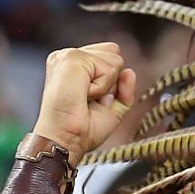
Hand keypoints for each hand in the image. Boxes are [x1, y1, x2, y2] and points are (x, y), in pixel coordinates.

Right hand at [32, 43, 137, 162]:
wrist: (65, 140)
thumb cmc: (81, 131)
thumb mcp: (112, 109)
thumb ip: (124, 89)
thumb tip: (129, 71)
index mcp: (74, 65)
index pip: (110, 55)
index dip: (110, 82)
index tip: (90, 101)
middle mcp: (69, 57)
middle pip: (114, 52)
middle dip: (110, 82)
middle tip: (88, 100)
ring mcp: (69, 56)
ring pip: (114, 60)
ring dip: (105, 87)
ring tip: (84, 99)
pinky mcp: (72, 59)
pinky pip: (108, 70)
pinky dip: (101, 88)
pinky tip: (83, 96)